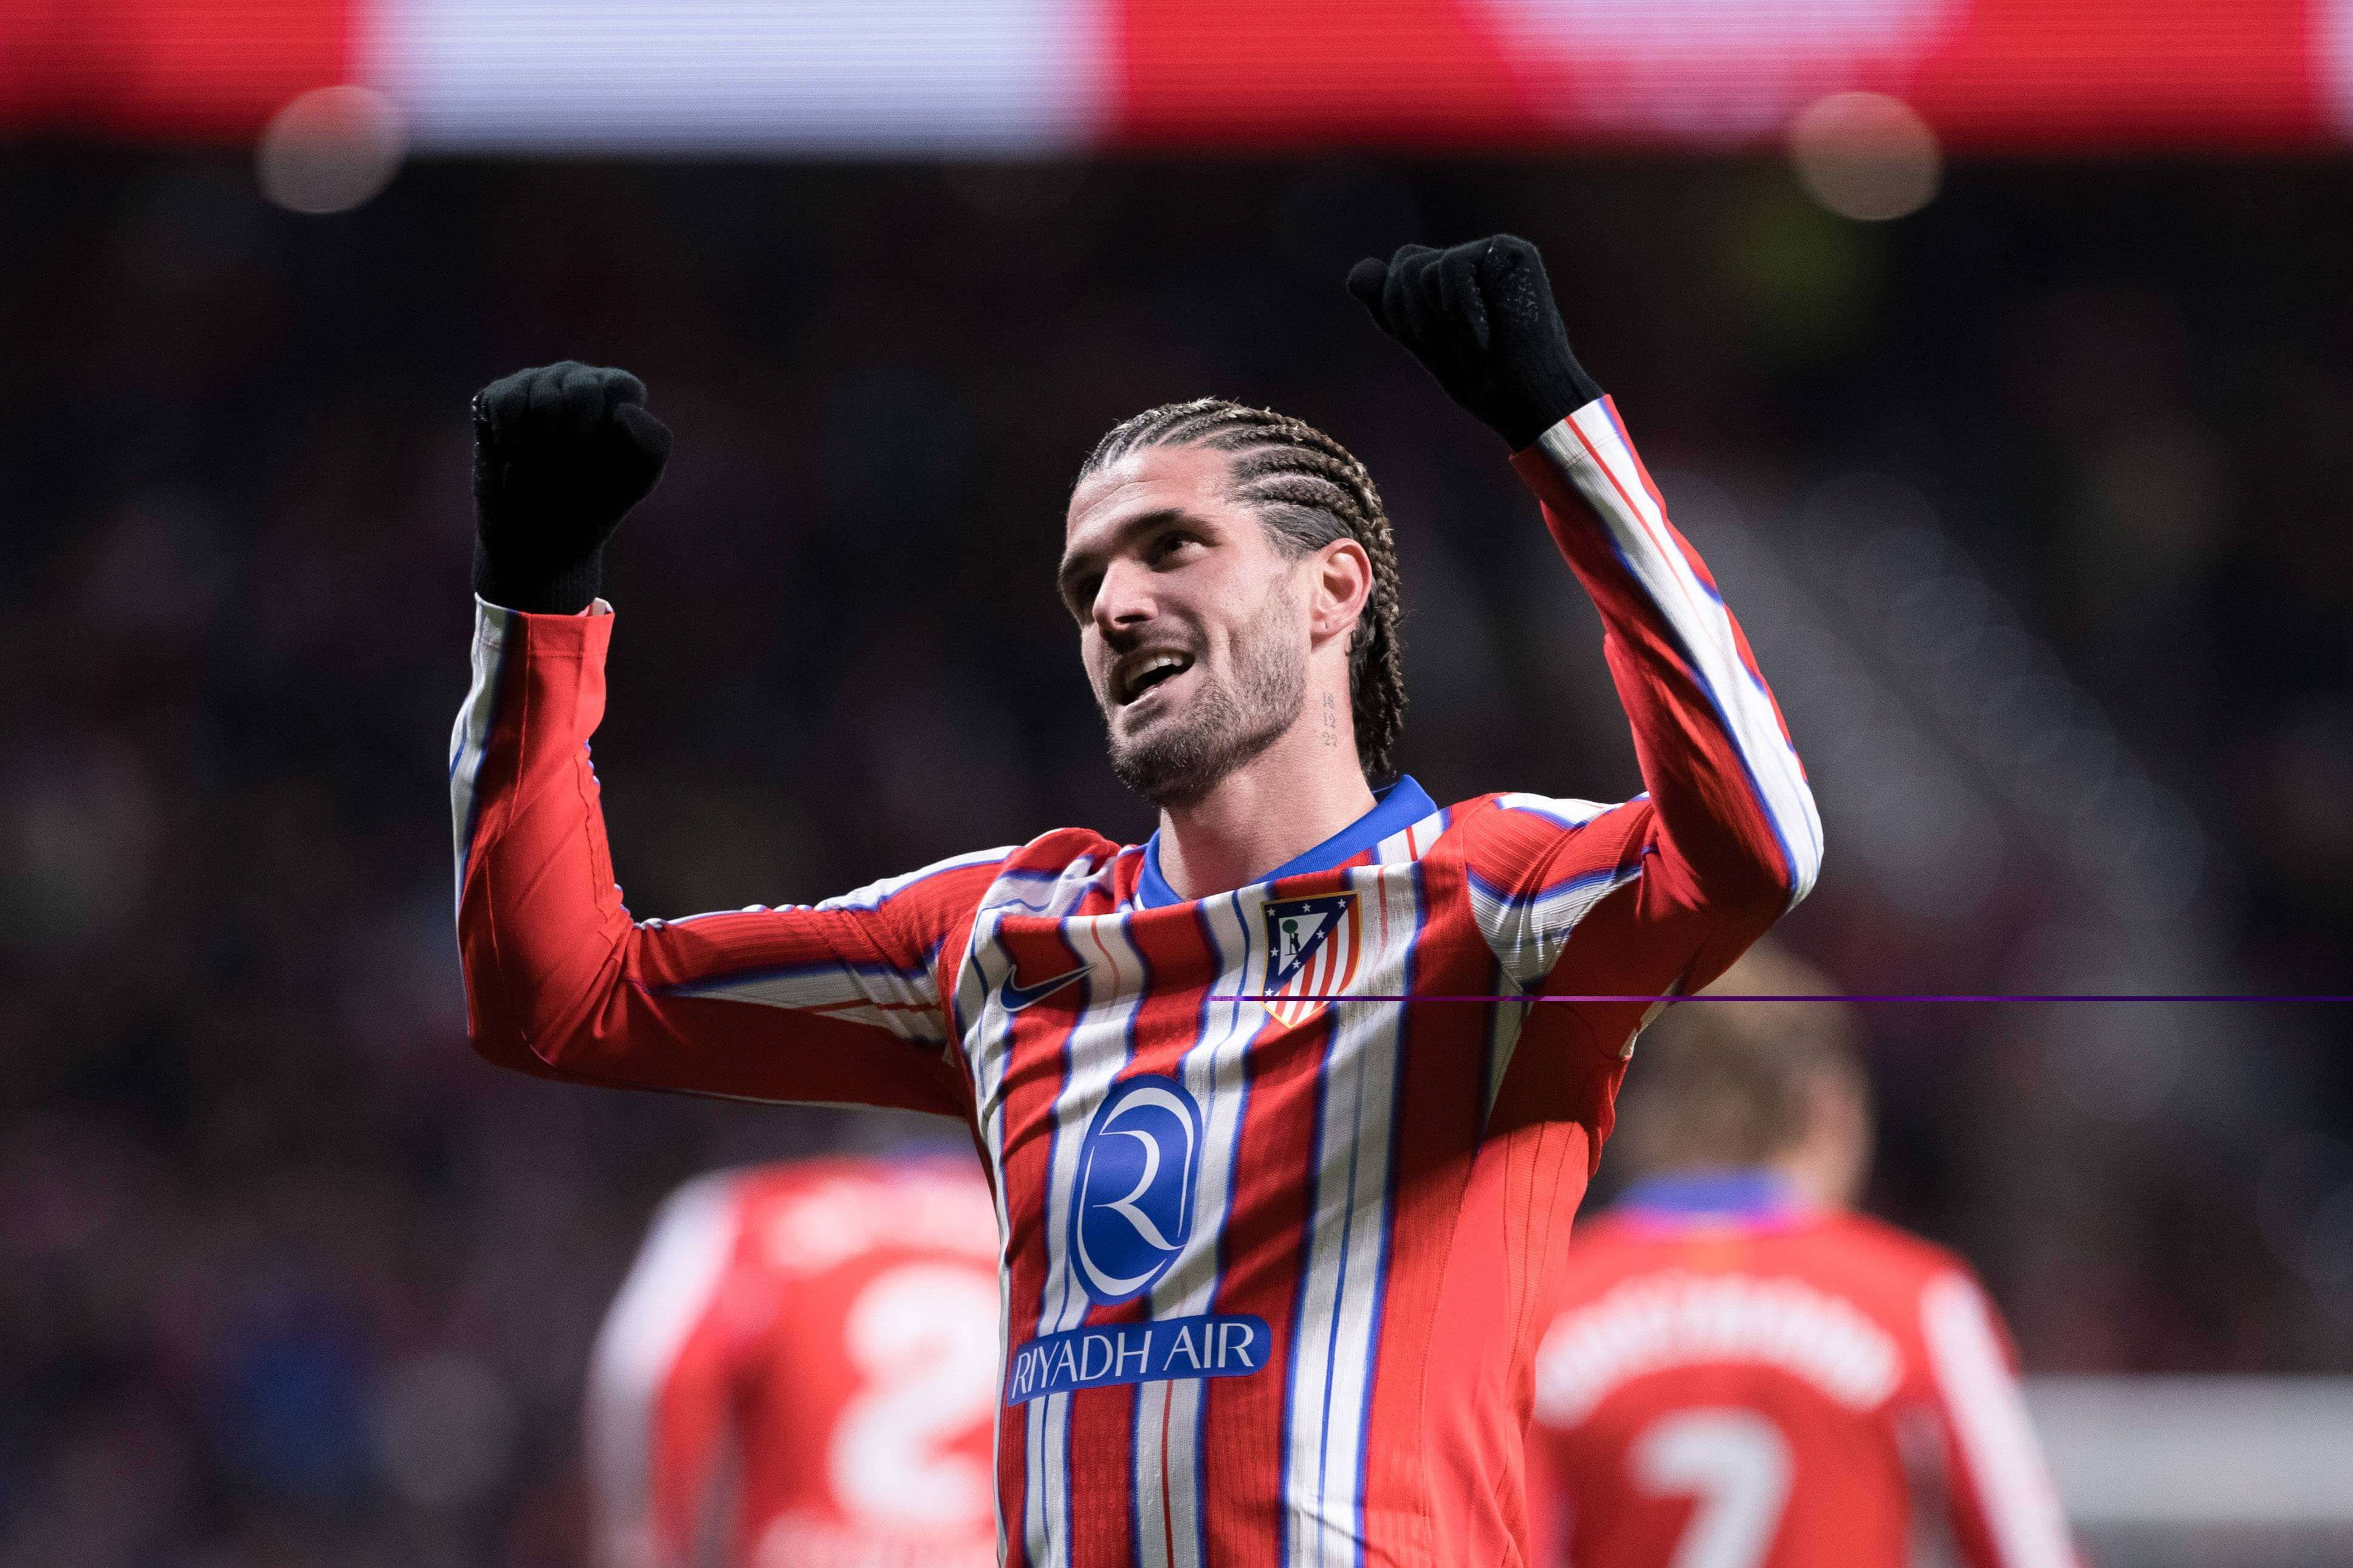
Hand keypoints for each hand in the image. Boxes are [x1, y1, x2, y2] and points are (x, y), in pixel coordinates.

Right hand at [471, 362, 671, 613]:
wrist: (536, 535)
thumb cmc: (592, 505)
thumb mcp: (633, 483)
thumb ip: (651, 446)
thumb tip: (628, 412)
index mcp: (616, 394)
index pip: (620, 387)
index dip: (606, 429)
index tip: (597, 459)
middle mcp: (578, 379)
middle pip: (580, 393)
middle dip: (575, 444)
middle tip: (568, 472)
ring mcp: (536, 383)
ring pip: (542, 400)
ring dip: (543, 451)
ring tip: (542, 470)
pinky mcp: (499, 396)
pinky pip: (506, 404)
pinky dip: (511, 440)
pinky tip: (514, 455)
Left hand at [1346, 235, 1602, 450]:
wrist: (1520, 396)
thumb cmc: (1477, 375)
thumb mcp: (1420, 340)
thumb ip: (1387, 304)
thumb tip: (1355, 273)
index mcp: (1446, 277)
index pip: (1395, 274)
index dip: (1402, 314)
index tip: (1432, 345)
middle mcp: (1467, 258)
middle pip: (1405, 265)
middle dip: (1417, 316)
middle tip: (1455, 345)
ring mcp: (1490, 251)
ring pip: (1424, 268)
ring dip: (1440, 318)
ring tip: (1475, 339)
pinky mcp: (1510, 251)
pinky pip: (1454, 265)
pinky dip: (1461, 309)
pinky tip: (1488, 330)